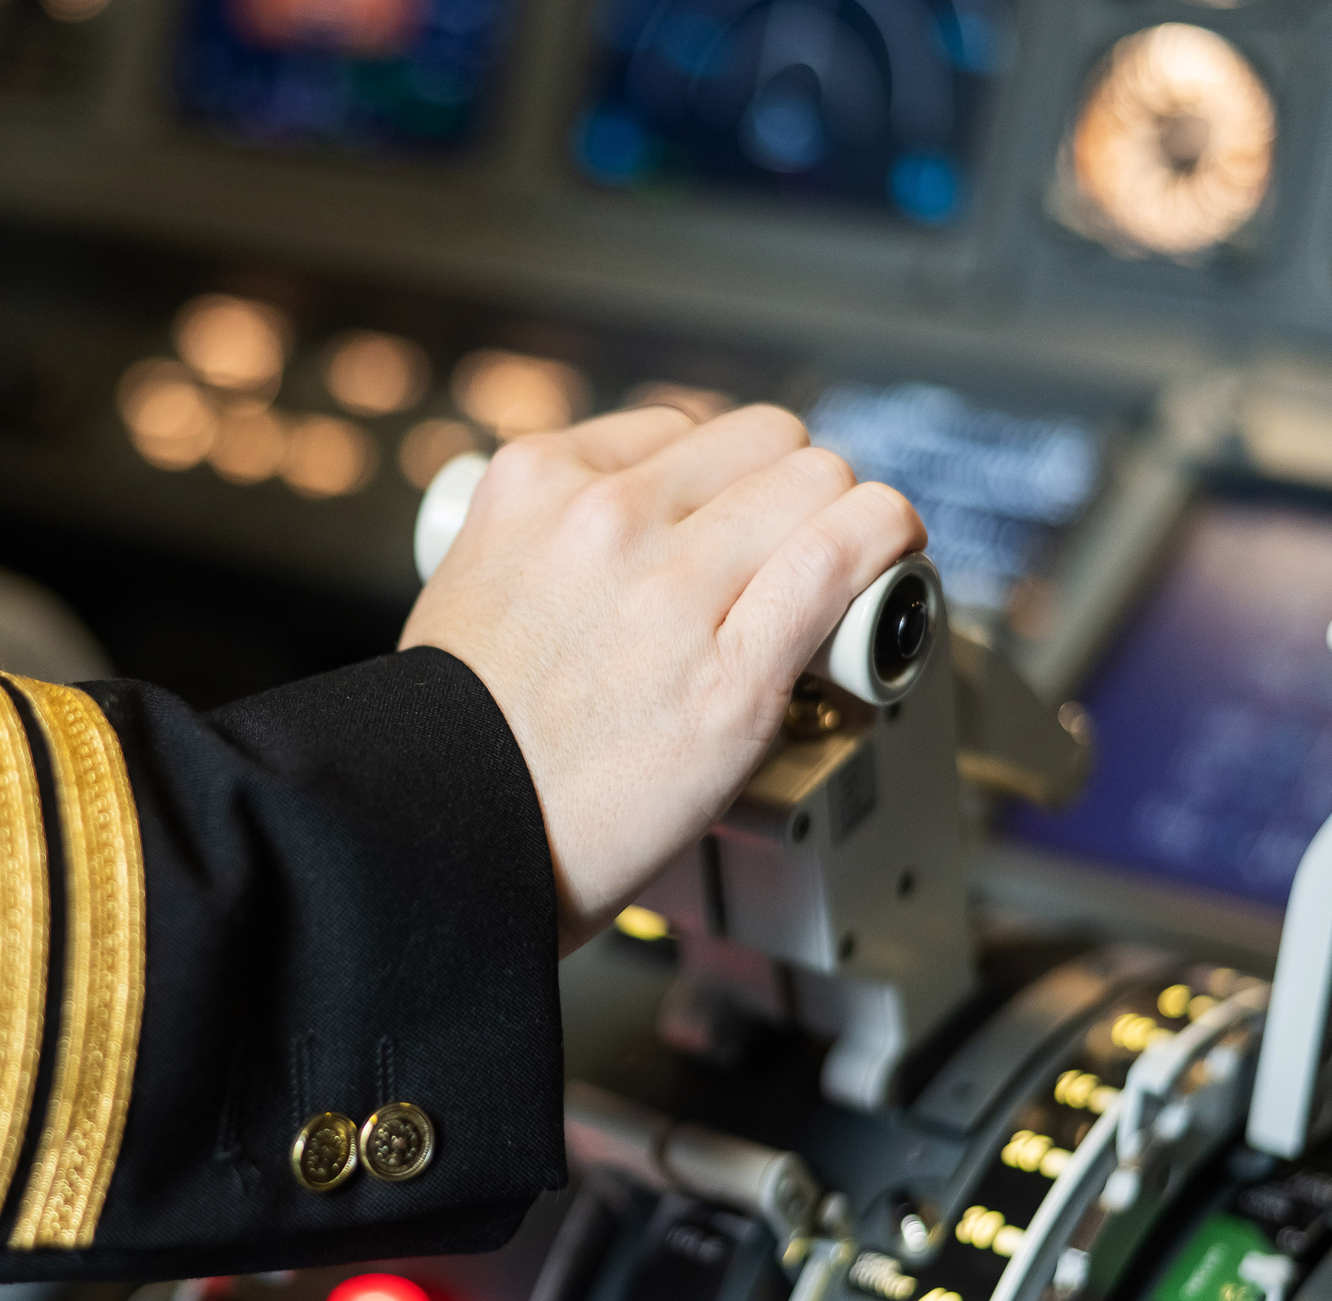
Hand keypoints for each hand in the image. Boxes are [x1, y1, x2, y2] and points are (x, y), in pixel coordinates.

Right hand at [399, 404, 925, 955]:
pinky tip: (889, 570)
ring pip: (822, 485)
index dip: (722, 481)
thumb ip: (549, 538)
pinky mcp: (733, 674)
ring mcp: (673, 591)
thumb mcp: (470, 581)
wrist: (442, 841)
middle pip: (768, 442)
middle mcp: (607, 519)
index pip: (684, 428)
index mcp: (535, 484)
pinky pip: (846, 560)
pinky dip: (885, 552)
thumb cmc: (454, 740)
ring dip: (848, 522)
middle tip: (793, 550)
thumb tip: (632, 532)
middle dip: (791, 493)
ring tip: (846, 569)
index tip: (734, 524)